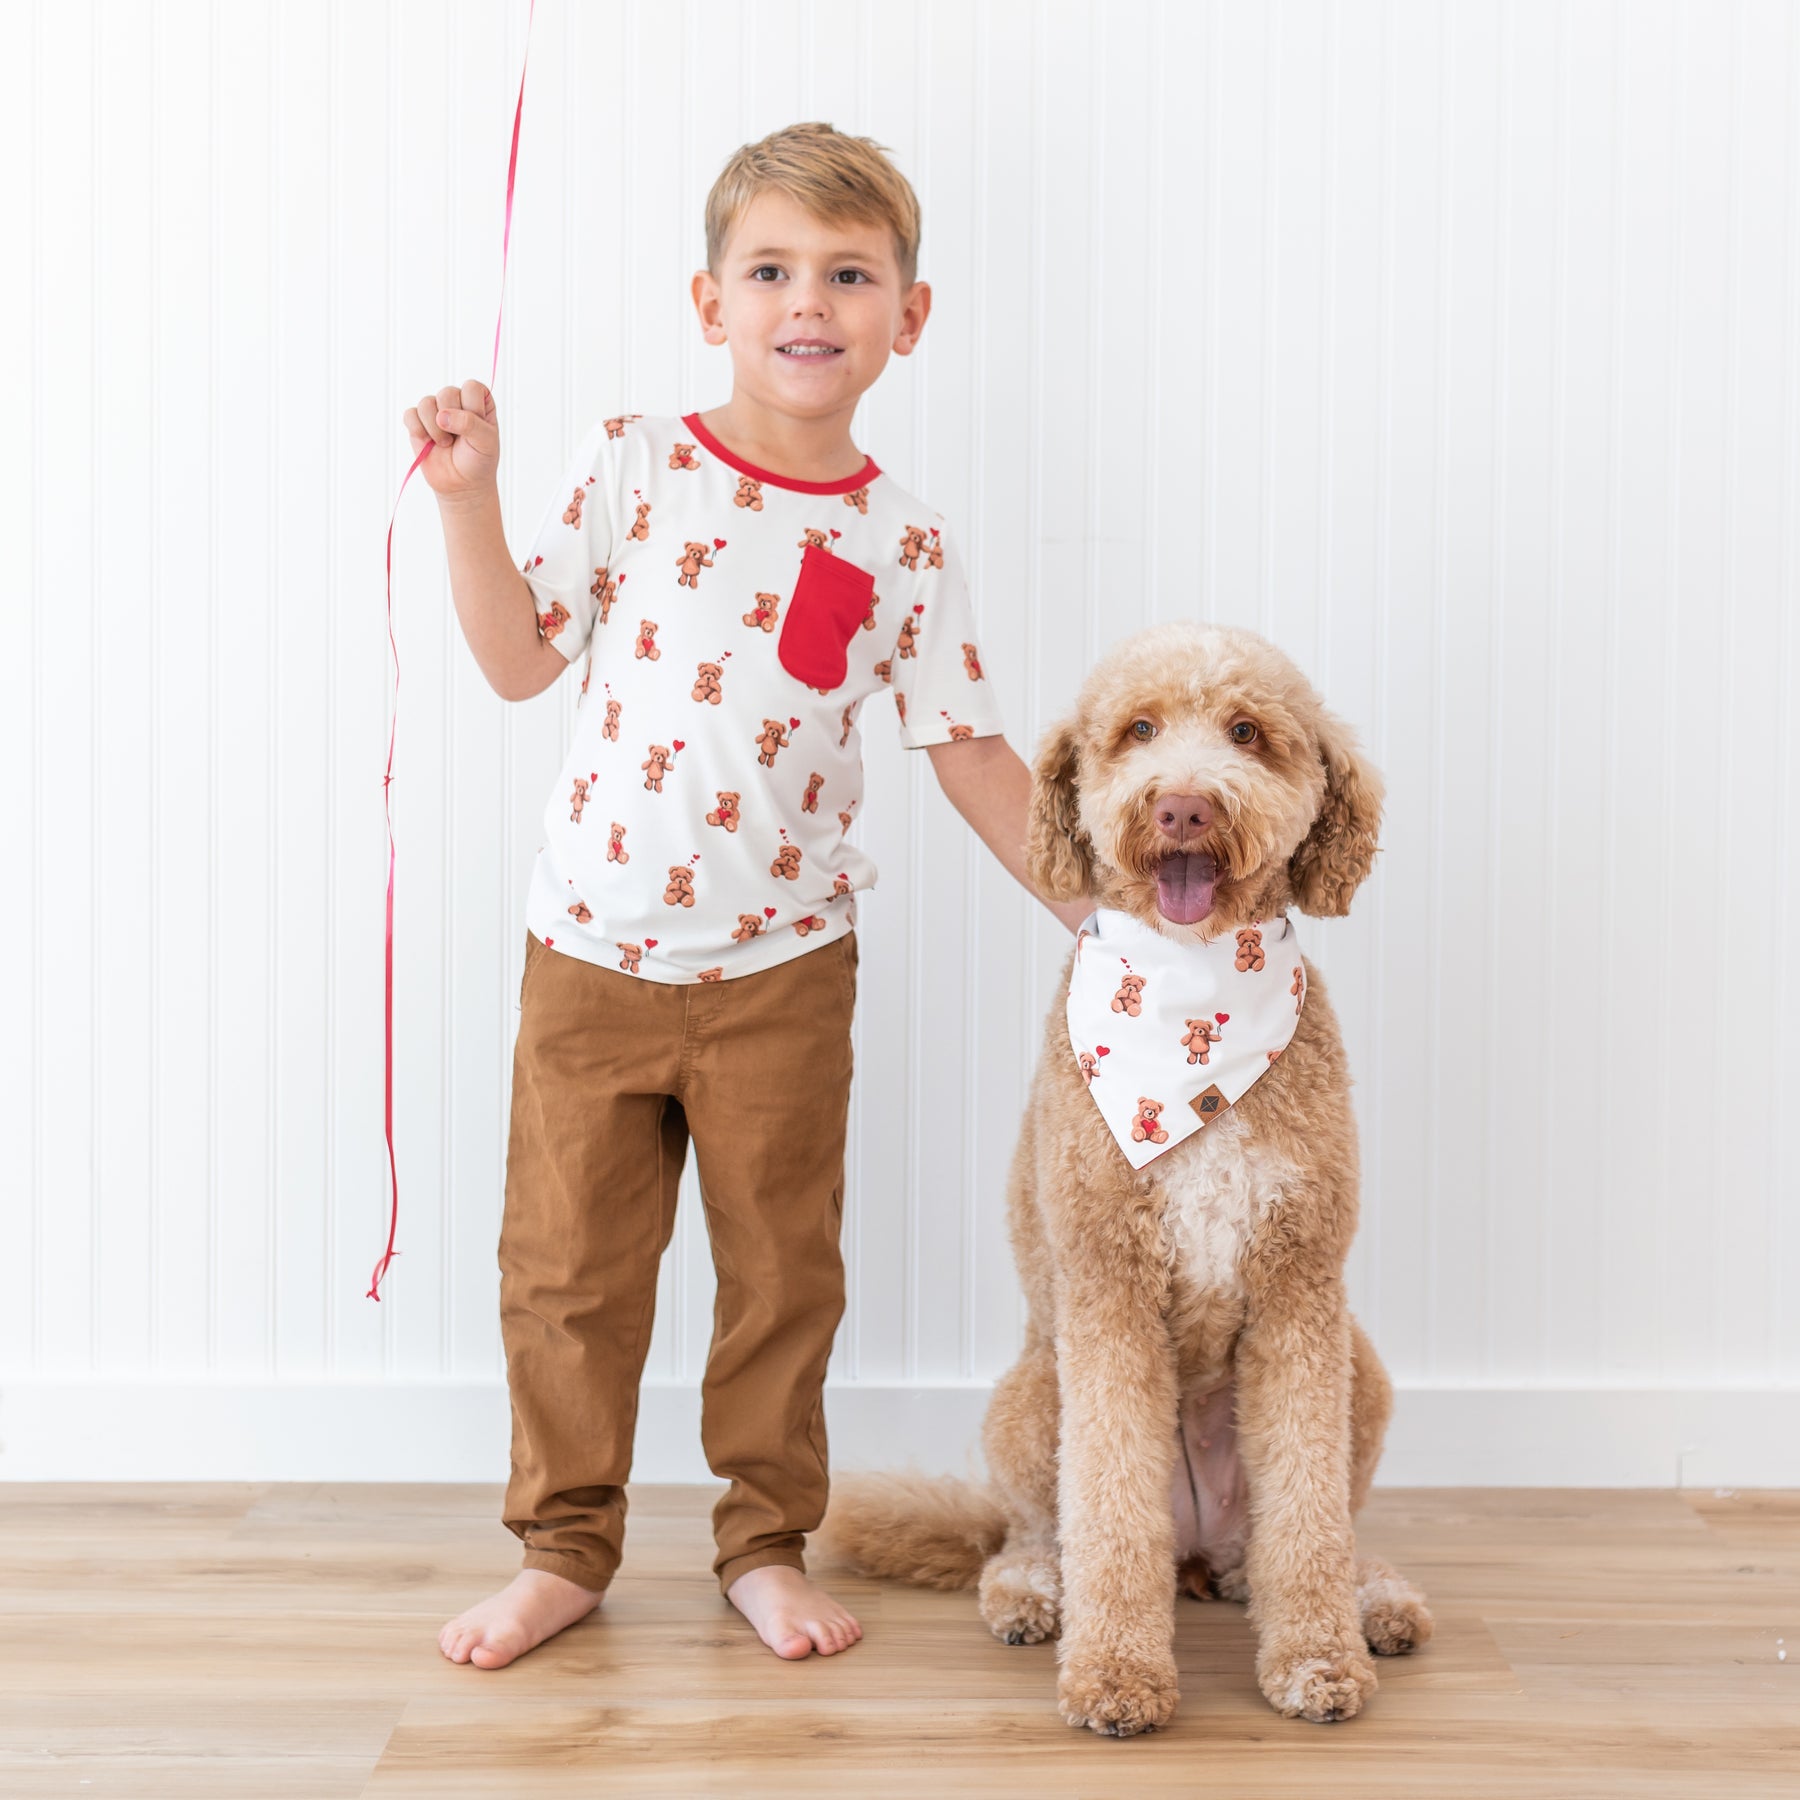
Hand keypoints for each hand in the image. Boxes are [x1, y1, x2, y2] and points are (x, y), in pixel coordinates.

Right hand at [402, 378, 500, 504]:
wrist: (462, 484)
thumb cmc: (478, 460)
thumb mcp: (486, 442)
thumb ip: (470, 423)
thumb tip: (441, 416)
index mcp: (479, 401)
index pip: (471, 387)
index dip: (471, 408)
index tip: (476, 428)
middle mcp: (457, 401)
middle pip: (447, 392)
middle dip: (452, 420)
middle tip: (458, 439)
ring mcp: (436, 410)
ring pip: (426, 403)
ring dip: (435, 428)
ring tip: (445, 443)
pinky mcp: (418, 422)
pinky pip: (410, 414)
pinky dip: (418, 431)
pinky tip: (428, 443)